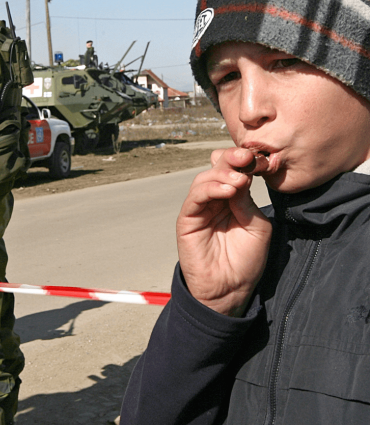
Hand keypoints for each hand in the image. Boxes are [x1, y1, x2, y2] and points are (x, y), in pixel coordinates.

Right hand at [176, 147, 273, 315]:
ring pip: (204, 179)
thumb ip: (247, 201)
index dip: (244, 161)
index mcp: (232, 199)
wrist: (230, 288)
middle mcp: (214, 200)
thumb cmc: (246, 260)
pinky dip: (210, 189)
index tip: (258, 158)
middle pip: (217, 169)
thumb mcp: (257, 226)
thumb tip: (240, 178)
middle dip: (232, 159)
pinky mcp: (187, 219)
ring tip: (240, 181)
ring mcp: (199, 209)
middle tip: (246, 157)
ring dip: (223, 175)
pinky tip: (228, 190)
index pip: (234, 171)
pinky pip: (195, 197)